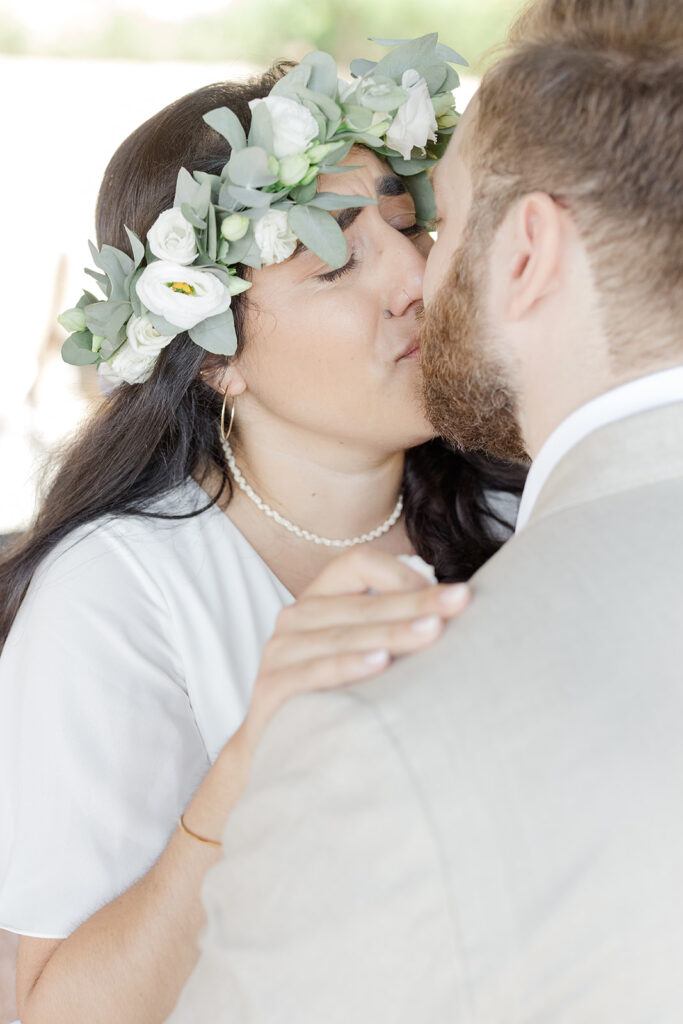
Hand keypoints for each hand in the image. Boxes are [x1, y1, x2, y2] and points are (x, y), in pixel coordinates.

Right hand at [244, 548, 469, 742]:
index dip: (404, 574)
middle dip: (416, 603)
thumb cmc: (338, 696)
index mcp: (320, 597)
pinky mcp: (270, 687)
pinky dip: (348, 665)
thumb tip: (458, 605)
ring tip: (433, 631)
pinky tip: (381, 663)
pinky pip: (313, 672)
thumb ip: (396, 625)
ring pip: (343, 635)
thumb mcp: (366, 652)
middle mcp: (295, 617)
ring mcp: (280, 651)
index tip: (450, 595)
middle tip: (460, 602)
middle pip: (361, 602)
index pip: (359, 563)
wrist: (284, 755)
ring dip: (392, 632)